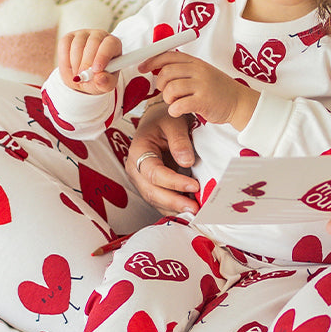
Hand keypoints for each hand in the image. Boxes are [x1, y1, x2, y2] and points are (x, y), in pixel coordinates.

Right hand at [58, 29, 121, 94]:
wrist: (84, 77)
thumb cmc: (99, 78)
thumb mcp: (106, 85)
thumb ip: (106, 83)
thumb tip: (100, 79)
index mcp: (114, 44)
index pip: (110, 44)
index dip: (103, 56)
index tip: (96, 70)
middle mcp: (99, 35)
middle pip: (93, 42)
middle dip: (86, 62)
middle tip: (83, 76)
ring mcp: (83, 34)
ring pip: (77, 44)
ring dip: (75, 64)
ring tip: (78, 76)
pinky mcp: (69, 37)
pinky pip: (64, 45)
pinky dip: (65, 60)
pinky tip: (70, 69)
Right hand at [126, 101, 200, 215]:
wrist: (159, 120)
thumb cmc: (165, 119)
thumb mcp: (174, 122)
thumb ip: (179, 141)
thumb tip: (186, 161)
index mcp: (138, 151)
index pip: (154, 173)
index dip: (173, 182)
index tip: (193, 186)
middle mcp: (135, 168)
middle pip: (151, 191)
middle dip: (174, 202)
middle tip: (194, 208)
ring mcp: (141, 179)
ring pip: (155, 199)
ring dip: (174, 208)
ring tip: (195, 212)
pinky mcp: (151, 185)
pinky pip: (160, 200)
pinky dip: (173, 207)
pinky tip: (188, 209)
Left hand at [148, 51, 258, 130]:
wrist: (239, 102)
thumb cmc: (218, 90)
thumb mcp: (202, 73)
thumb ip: (183, 70)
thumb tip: (157, 68)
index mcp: (196, 62)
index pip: (168, 55)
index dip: (152, 61)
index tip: (143, 68)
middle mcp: (198, 71)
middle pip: (166, 72)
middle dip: (160, 84)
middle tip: (165, 92)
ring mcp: (202, 86)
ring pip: (171, 89)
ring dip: (168, 98)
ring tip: (175, 102)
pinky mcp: (204, 101)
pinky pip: (179, 105)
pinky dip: (174, 110)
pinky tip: (179, 111)